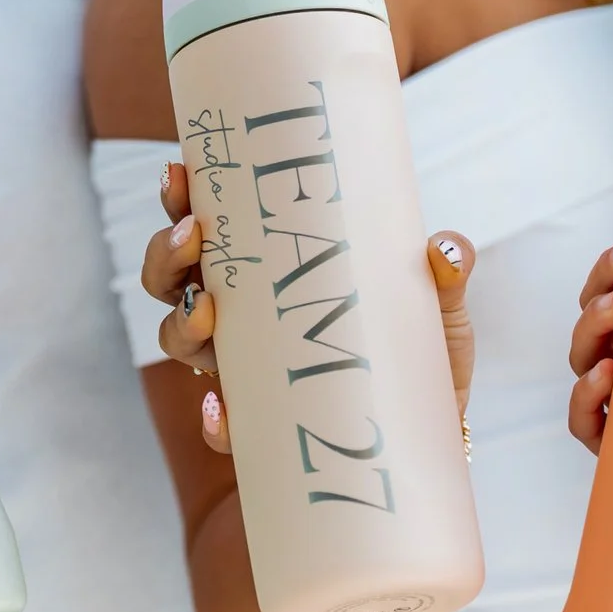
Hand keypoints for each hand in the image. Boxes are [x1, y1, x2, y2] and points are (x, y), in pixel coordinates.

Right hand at [142, 162, 474, 452]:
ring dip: (179, 323)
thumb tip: (443, 247)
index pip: (209, 228)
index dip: (181, 201)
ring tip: (205, 310)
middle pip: (170, 280)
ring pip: (179, 340)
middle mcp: (241, 319)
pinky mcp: (262, 428)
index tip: (180, 174)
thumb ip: (446, 273)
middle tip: (193, 237)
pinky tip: (222, 409)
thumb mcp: (438, 307)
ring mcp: (245, 371)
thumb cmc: (422, 358)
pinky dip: (217, 420)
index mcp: (266, 275)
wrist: (431, 438)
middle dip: (166, 254)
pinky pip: (223, 427)